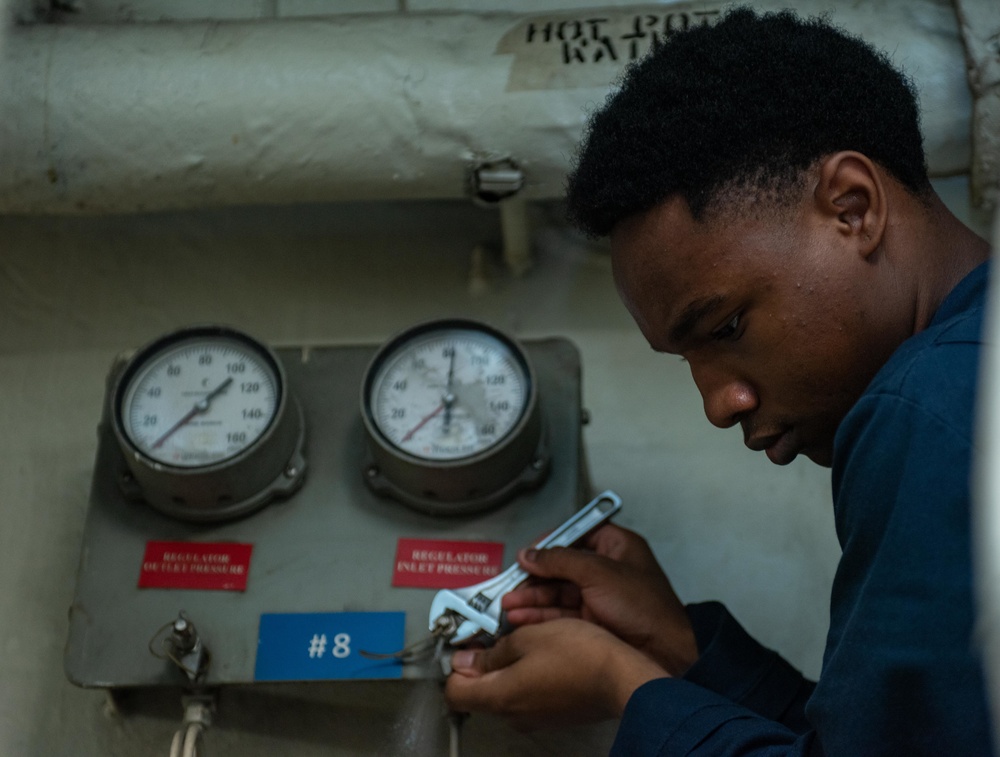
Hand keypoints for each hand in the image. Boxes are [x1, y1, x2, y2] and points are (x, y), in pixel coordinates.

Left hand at [444, 618, 666, 727]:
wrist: (622, 677)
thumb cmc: (578, 653)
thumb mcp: (529, 637)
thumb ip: (492, 652)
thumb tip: (465, 660)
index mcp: (500, 696)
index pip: (453, 691)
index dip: (455, 665)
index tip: (467, 644)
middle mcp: (514, 715)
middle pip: (479, 691)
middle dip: (481, 663)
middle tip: (495, 635)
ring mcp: (535, 718)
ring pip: (506, 691)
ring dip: (508, 665)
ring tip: (526, 638)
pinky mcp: (554, 715)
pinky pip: (529, 695)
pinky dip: (528, 674)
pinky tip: (545, 653)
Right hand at [503, 523, 697, 675]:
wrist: (665, 652)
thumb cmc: (644, 606)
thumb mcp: (599, 573)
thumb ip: (560, 560)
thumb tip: (529, 554)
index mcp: (617, 546)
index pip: (576, 534)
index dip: (550, 542)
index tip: (527, 552)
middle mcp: (607, 569)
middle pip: (562, 566)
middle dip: (534, 576)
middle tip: (510, 583)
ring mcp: (599, 597)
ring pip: (558, 592)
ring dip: (532, 598)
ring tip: (508, 603)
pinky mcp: (593, 622)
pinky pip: (560, 614)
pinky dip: (540, 616)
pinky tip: (520, 617)